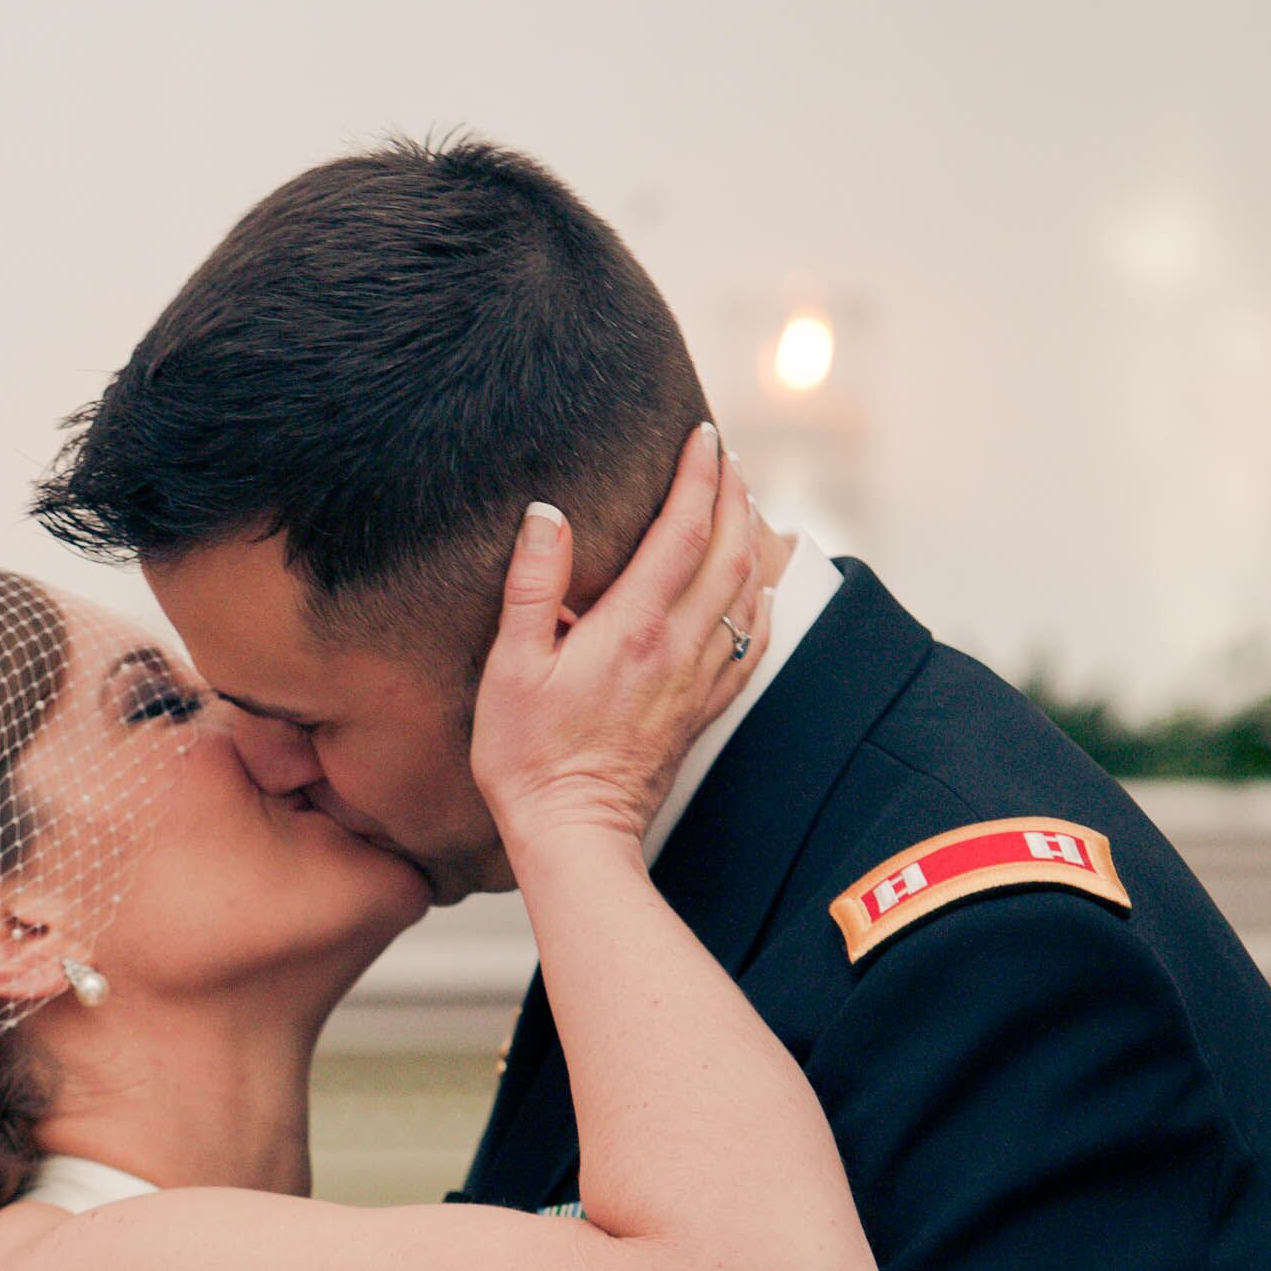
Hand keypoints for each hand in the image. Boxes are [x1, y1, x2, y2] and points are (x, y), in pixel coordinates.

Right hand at [469, 423, 768, 851]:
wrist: (574, 834)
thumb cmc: (528, 757)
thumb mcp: (509, 667)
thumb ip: (532, 586)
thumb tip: (548, 514)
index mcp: (634, 626)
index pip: (684, 529)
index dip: (696, 475)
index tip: (700, 435)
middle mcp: (678, 647)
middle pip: (729, 552)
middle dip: (733, 494)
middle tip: (725, 456)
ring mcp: (696, 681)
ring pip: (746, 594)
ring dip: (749, 539)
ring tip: (741, 503)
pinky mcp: (699, 712)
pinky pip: (749, 648)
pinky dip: (761, 607)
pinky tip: (758, 593)